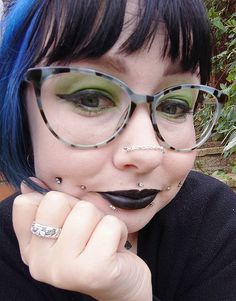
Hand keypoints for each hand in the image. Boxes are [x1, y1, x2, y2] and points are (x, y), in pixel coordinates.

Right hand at [13, 179, 151, 300]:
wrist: (123, 282)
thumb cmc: (95, 247)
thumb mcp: (68, 226)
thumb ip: (48, 206)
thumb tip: (28, 183)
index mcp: (31, 248)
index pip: (25, 204)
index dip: (56, 202)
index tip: (69, 220)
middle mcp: (40, 263)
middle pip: (57, 200)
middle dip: (81, 208)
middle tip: (90, 229)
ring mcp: (64, 269)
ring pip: (85, 210)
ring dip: (102, 220)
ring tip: (103, 239)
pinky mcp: (93, 270)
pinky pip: (110, 224)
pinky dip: (119, 229)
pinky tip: (115, 248)